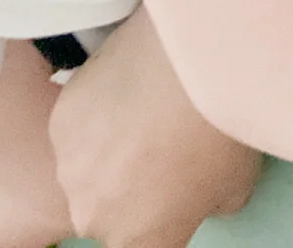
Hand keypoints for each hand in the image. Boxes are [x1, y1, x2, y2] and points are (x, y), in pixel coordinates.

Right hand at [48, 8, 259, 247]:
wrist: (190, 64)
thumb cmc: (218, 132)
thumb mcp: (234, 188)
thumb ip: (204, 206)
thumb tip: (193, 193)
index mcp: (135, 242)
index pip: (143, 243)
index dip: (161, 218)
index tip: (173, 190)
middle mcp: (91, 216)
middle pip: (107, 210)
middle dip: (128, 186)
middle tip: (160, 145)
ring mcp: (69, 166)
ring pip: (85, 167)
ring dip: (106, 149)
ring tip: (141, 111)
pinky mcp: (59, 119)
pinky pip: (77, 124)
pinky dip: (94, 112)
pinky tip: (124, 87)